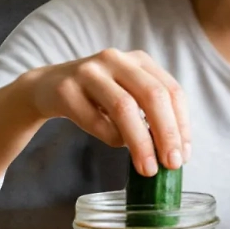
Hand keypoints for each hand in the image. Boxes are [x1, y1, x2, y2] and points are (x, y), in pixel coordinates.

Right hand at [25, 48, 190, 176]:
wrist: (46, 88)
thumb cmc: (95, 97)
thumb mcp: (127, 94)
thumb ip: (150, 114)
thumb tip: (175, 152)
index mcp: (139, 60)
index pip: (172, 91)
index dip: (182, 125)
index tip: (183, 155)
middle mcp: (116, 59)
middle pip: (152, 96)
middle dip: (166, 134)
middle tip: (171, 164)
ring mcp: (89, 71)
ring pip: (124, 108)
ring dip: (140, 143)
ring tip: (147, 168)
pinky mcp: (66, 89)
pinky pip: (95, 120)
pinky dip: (111, 138)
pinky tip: (116, 144)